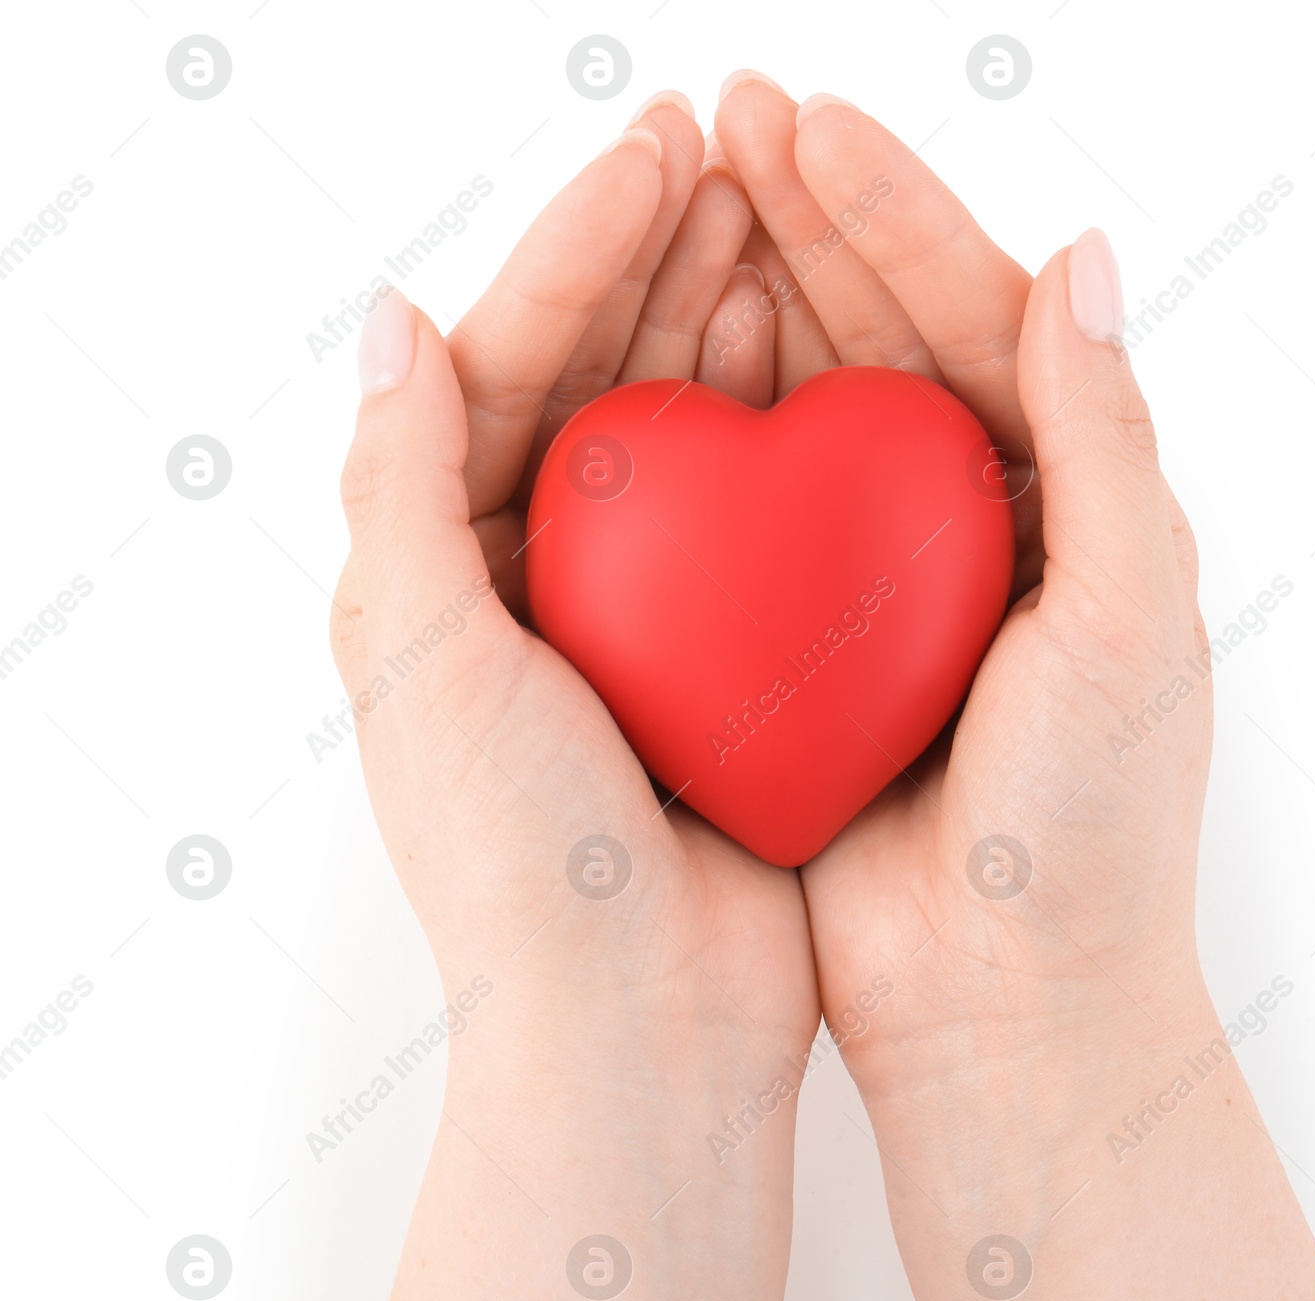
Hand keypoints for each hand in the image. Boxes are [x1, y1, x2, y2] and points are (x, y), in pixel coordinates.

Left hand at [331, 95, 818, 1300]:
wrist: (642, 1024)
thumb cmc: (519, 866)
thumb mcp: (419, 660)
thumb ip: (398, 484)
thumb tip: (391, 316)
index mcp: (442, 568)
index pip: (505, 366)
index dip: (577, 251)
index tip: (657, 158)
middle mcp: (536, 578)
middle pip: (598, 377)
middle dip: (657, 259)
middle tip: (729, 150)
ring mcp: (643, 614)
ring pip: (683, 430)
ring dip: (721, 319)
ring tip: (773, 220)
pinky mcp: (726, 656)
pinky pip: (755, 512)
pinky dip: (777, 429)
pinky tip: (812, 361)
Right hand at [716, 79, 1314, 1300]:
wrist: (1003, 1000)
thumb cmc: (1092, 823)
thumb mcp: (1127, 614)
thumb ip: (1105, 435)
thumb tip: (1084, 250)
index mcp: (1061, 492)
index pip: (976, 313)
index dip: (892, 212)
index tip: (805, 123)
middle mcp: (964, 519)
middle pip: (879, 335)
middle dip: (806, 222)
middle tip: (722, 118)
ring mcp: (866, 579)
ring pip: (798, 408)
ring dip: (744, 300)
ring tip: (675, 198)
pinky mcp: (794, 645)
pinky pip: (738, 517)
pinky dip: (699, 439)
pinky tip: (649, 368)